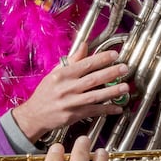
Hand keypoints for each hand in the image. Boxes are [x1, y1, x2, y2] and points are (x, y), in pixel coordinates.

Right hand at [10, 48, 131, 141]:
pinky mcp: (74, 115)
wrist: (34, 115)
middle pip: (92, 79)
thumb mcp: (55, 73)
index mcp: (62, 75)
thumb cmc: (45, 93)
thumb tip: (84, 45)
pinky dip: (107, 109)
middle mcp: (67, 88)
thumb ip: (72, 60)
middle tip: (125, 68)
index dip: (101, 59)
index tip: (114, 54)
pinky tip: (118, 108)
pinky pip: (94, 111)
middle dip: (111, 73)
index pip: (85, 64)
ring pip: (95, 95)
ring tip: (125, 87)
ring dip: (112, 91)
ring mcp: (71, 103)